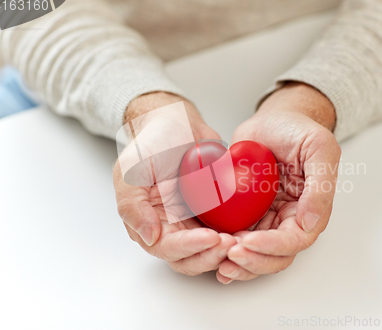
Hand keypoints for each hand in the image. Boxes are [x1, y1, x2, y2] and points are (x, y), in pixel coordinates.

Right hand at [114, 92, 235, 275]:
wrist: (177, 124)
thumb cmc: (150, 144)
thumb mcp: (130, 170)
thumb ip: (132, 205)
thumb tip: (150, 237)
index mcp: (149, 224)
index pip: (168, 248)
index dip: (189, 247)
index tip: (210, 237)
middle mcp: (172, 229)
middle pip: (191, 258)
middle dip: (211, 255)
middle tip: (231, 243)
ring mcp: (195, 222)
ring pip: (210, 251)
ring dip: (225, 252)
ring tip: (242, 240)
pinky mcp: (216, 213)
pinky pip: (228, 232)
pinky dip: (238, 236)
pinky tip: (251, 232)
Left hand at [217, 82, 340, 282]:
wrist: (272, 120)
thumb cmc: (298, 130)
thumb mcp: (319, 149)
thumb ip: (320, 187)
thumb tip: (310, 224)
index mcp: (309, 210)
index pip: (294, 240)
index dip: (272, 247)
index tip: (248, 241)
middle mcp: (288, 219)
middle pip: (274, 256)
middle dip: (253, 261)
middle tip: (230, 256)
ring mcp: (265, 218)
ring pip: (254, 253)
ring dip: (238, 263)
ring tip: (218, 260)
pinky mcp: (245, 213)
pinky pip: (236, 236)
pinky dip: (224, 248)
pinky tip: (210, 251)